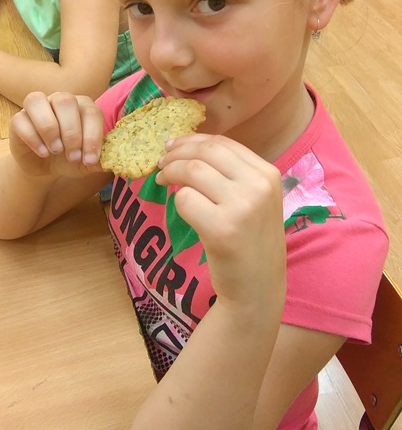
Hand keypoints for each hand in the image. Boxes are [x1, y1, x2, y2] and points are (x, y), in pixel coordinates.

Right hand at [10, 91, 105, 178]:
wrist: (45, 167)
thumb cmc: (70, 159)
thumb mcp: (87, 163)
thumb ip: (100, 160)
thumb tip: (114, 161)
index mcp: (83, 107)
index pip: (91, 111)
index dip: (92, 135)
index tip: (90, 159)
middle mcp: (60, 101)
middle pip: (65, 101)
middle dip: (71, 133)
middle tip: (73, 157)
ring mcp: (37, 107)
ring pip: (38, 100)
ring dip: (49, 129)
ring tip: (56, 151)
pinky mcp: (18, 119)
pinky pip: (21, 120)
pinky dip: (33, 138)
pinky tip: (43, 153)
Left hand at [156, 134, 285, 308]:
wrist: (258, 288)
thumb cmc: (252, 242)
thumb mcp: (257, 200)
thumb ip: (232, 174)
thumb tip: (188, 147)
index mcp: (268, 174)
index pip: (223, 143)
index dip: (192, 140)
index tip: (173, 146)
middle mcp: (258, 186)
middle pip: (206, 152)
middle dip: (177, 153)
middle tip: (162, 162)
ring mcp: (242, 207)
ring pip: (192, 171)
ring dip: (170, 173)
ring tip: (162, 180)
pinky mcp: (221, 229)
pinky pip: (185, 200)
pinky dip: (177, 202)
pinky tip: (180, 209)